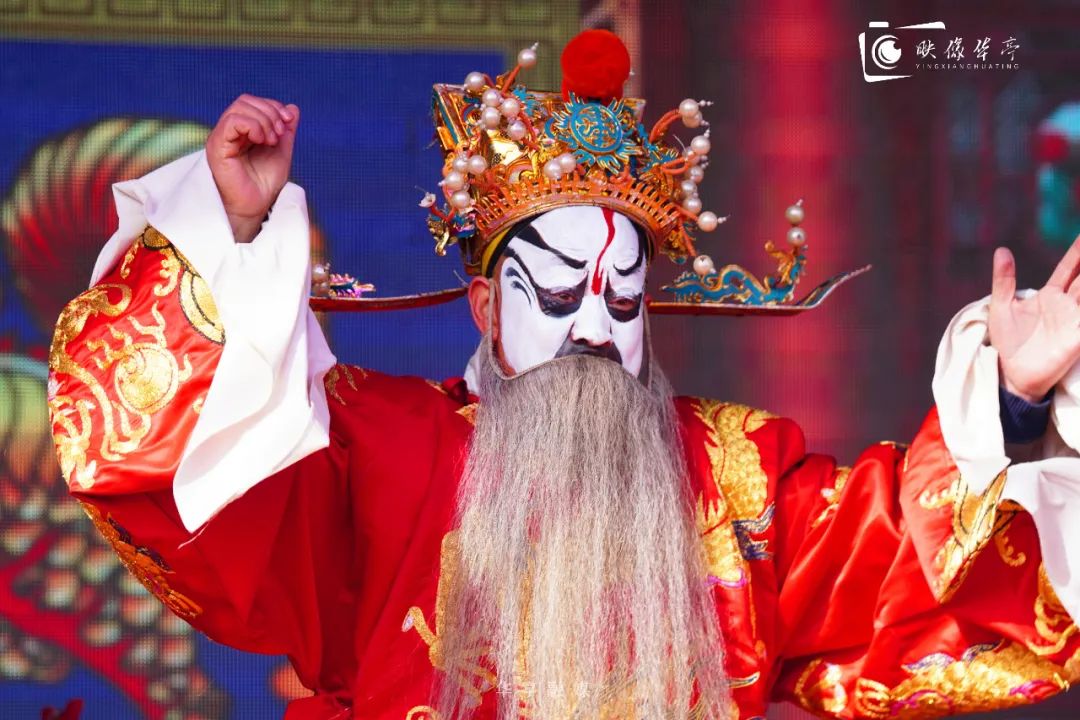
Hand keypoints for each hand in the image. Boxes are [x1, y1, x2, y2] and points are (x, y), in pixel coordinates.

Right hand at [205, 94, 298, 242]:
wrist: (254, 207)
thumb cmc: (264, 184)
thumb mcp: (281, 152)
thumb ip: (286, 131)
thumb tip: (293, 108)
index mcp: (242, 130)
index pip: (254, 102)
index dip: (274, 106)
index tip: (288, 122)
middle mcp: (229, 131)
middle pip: (246, 100)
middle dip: (270, 112)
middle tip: (279, 135)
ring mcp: (222, 137)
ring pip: (239, 108)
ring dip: (263, 120)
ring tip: (271, 141)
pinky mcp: (217, 146)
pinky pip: (232, 121)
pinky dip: (252, 125)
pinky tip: (262, 140)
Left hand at [989, 236, 1079, 401]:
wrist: (1012, 373)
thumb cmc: (1008, 341)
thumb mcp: (1001, 307)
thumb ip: (1004, 280)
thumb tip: (1002, 250)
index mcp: (1050, 294)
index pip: (1069, 268)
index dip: (1078, 252)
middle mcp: (1067, 304)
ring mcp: (1075, 320)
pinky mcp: (1078, 338)